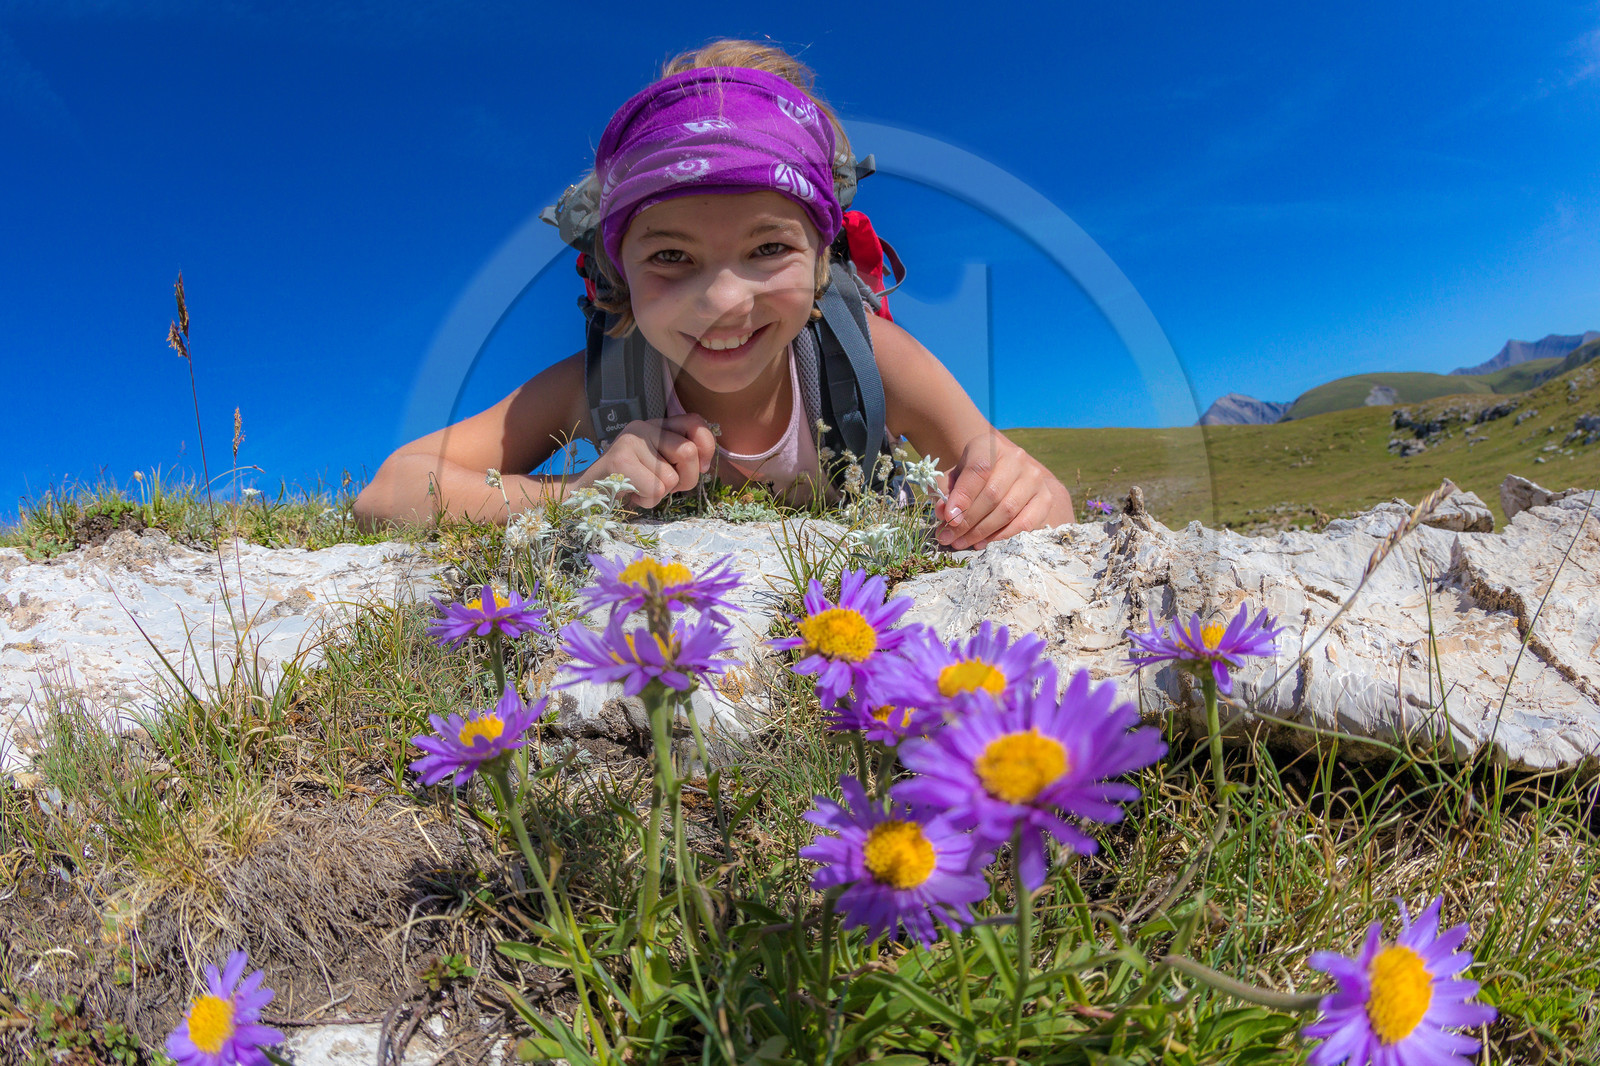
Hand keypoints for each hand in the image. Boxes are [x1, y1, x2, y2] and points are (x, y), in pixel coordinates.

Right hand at [574, 414, 716, 507]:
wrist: (585, 494)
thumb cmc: (629, 483)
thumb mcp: (660, 466)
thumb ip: (681, 459)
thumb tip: (704, 463)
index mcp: (656, 425)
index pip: (696, 423)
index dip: (706, 447)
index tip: (699, 467)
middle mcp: (644, 427)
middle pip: (689, 453)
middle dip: (685, 480)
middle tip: (663, 485)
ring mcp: (630, 441)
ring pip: (672, 478)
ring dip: (660, 494)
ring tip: (640, 488)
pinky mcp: (620, 460)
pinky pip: (655, 490)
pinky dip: (647, 501)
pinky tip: (631, 494)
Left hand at [934, 431, 1074, 548]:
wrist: (1008, 473)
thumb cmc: (975, 476)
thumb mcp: (957, 477)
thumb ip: (948, 493)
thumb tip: (945, 514)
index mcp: (991, 446)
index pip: (978, 470)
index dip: (963, 496)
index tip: (949, 518)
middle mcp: (1017, 459)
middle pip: (992, 495)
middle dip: (967, 521)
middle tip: (949, 538)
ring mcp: (1034, 478)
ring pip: (1007, 511)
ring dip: (982, 532)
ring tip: (962, 543)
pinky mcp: (1046, 498)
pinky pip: (1025, 523)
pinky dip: (1002, 536)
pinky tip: (984, 542)